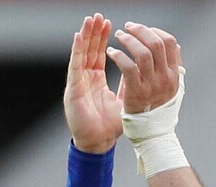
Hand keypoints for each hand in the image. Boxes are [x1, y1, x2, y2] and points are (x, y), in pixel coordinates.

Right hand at [64, 13, 122, 153]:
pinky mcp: (73, 88)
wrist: (98, 142)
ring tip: (90, 20)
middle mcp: (86, 78)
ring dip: (86, 36)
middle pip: (90, 50)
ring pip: (82, 54)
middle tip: (100, 16)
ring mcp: (79, 82)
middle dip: (95, 32)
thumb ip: (129, 84)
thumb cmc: (109, 125)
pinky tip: (79, 37)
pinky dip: (77, 50)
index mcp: (96, 80)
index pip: (101, 54)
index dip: (105, 40)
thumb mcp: (124, 100)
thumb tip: (142, 70)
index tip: (112, 26)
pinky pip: (75, 66)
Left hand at [106, 22, 182, 113]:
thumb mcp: (171, 87)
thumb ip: (172, 67)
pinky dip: (118, 55)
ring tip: (119, 36)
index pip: (170, 43)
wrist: (152, 132)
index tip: (142, 30)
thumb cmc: (158, 108)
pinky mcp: (136, 91)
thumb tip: (175, 46)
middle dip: (140, 30)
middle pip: (156, 44)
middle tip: (128, 27)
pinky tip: (111, 52)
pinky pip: (127, 66)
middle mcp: (165, 78)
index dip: (155, 31)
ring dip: (128, 40)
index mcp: (174, 74)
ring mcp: (151, 85)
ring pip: (142, 52)